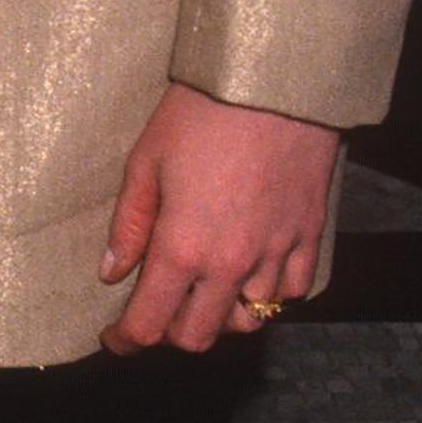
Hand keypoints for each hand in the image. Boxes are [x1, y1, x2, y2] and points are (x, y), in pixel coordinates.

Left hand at [98, 83, 339, 353]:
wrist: (272, 84)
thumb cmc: (199, 114)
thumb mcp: (146, 160)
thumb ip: (130, 224)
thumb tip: (112, 271)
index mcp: (183, 247)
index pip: (152, 322)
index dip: (127, 339)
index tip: (114, 338)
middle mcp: (232, 265)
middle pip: (199, 334)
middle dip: (170, 332)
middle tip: (155, 308)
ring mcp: (275, 255)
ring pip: (249, 320)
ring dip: (221, 316)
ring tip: (202, 290)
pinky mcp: (309, 237)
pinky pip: (292, 292)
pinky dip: (270, 294)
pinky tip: (251, 274)